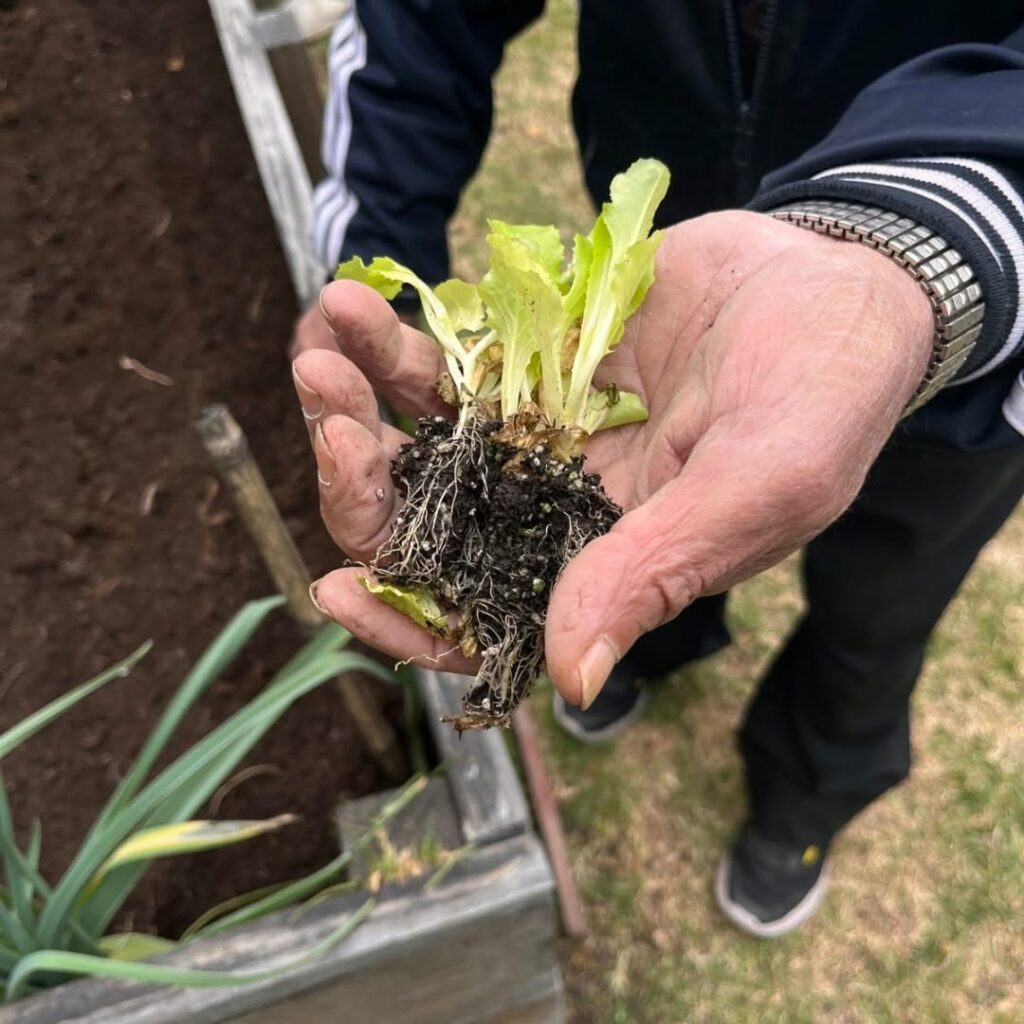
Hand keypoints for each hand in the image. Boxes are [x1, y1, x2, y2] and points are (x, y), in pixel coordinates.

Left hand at [293, 211, 932, 706]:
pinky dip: (395, 339)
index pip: (485, 620)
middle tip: (330, 417)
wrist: (840, 283)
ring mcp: (536, 431)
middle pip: (427, 524)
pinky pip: (447, 361)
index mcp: (603, 562)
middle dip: (360, 483)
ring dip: (357, 399)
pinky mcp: (532, 361)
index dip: (408, 619)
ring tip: (325, 344)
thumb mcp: (757, 486)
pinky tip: (356, 306)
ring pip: (420, 438)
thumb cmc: (823, 396)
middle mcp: (555, 506)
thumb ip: (657, 571)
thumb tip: (569, 679)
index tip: (341, 588)